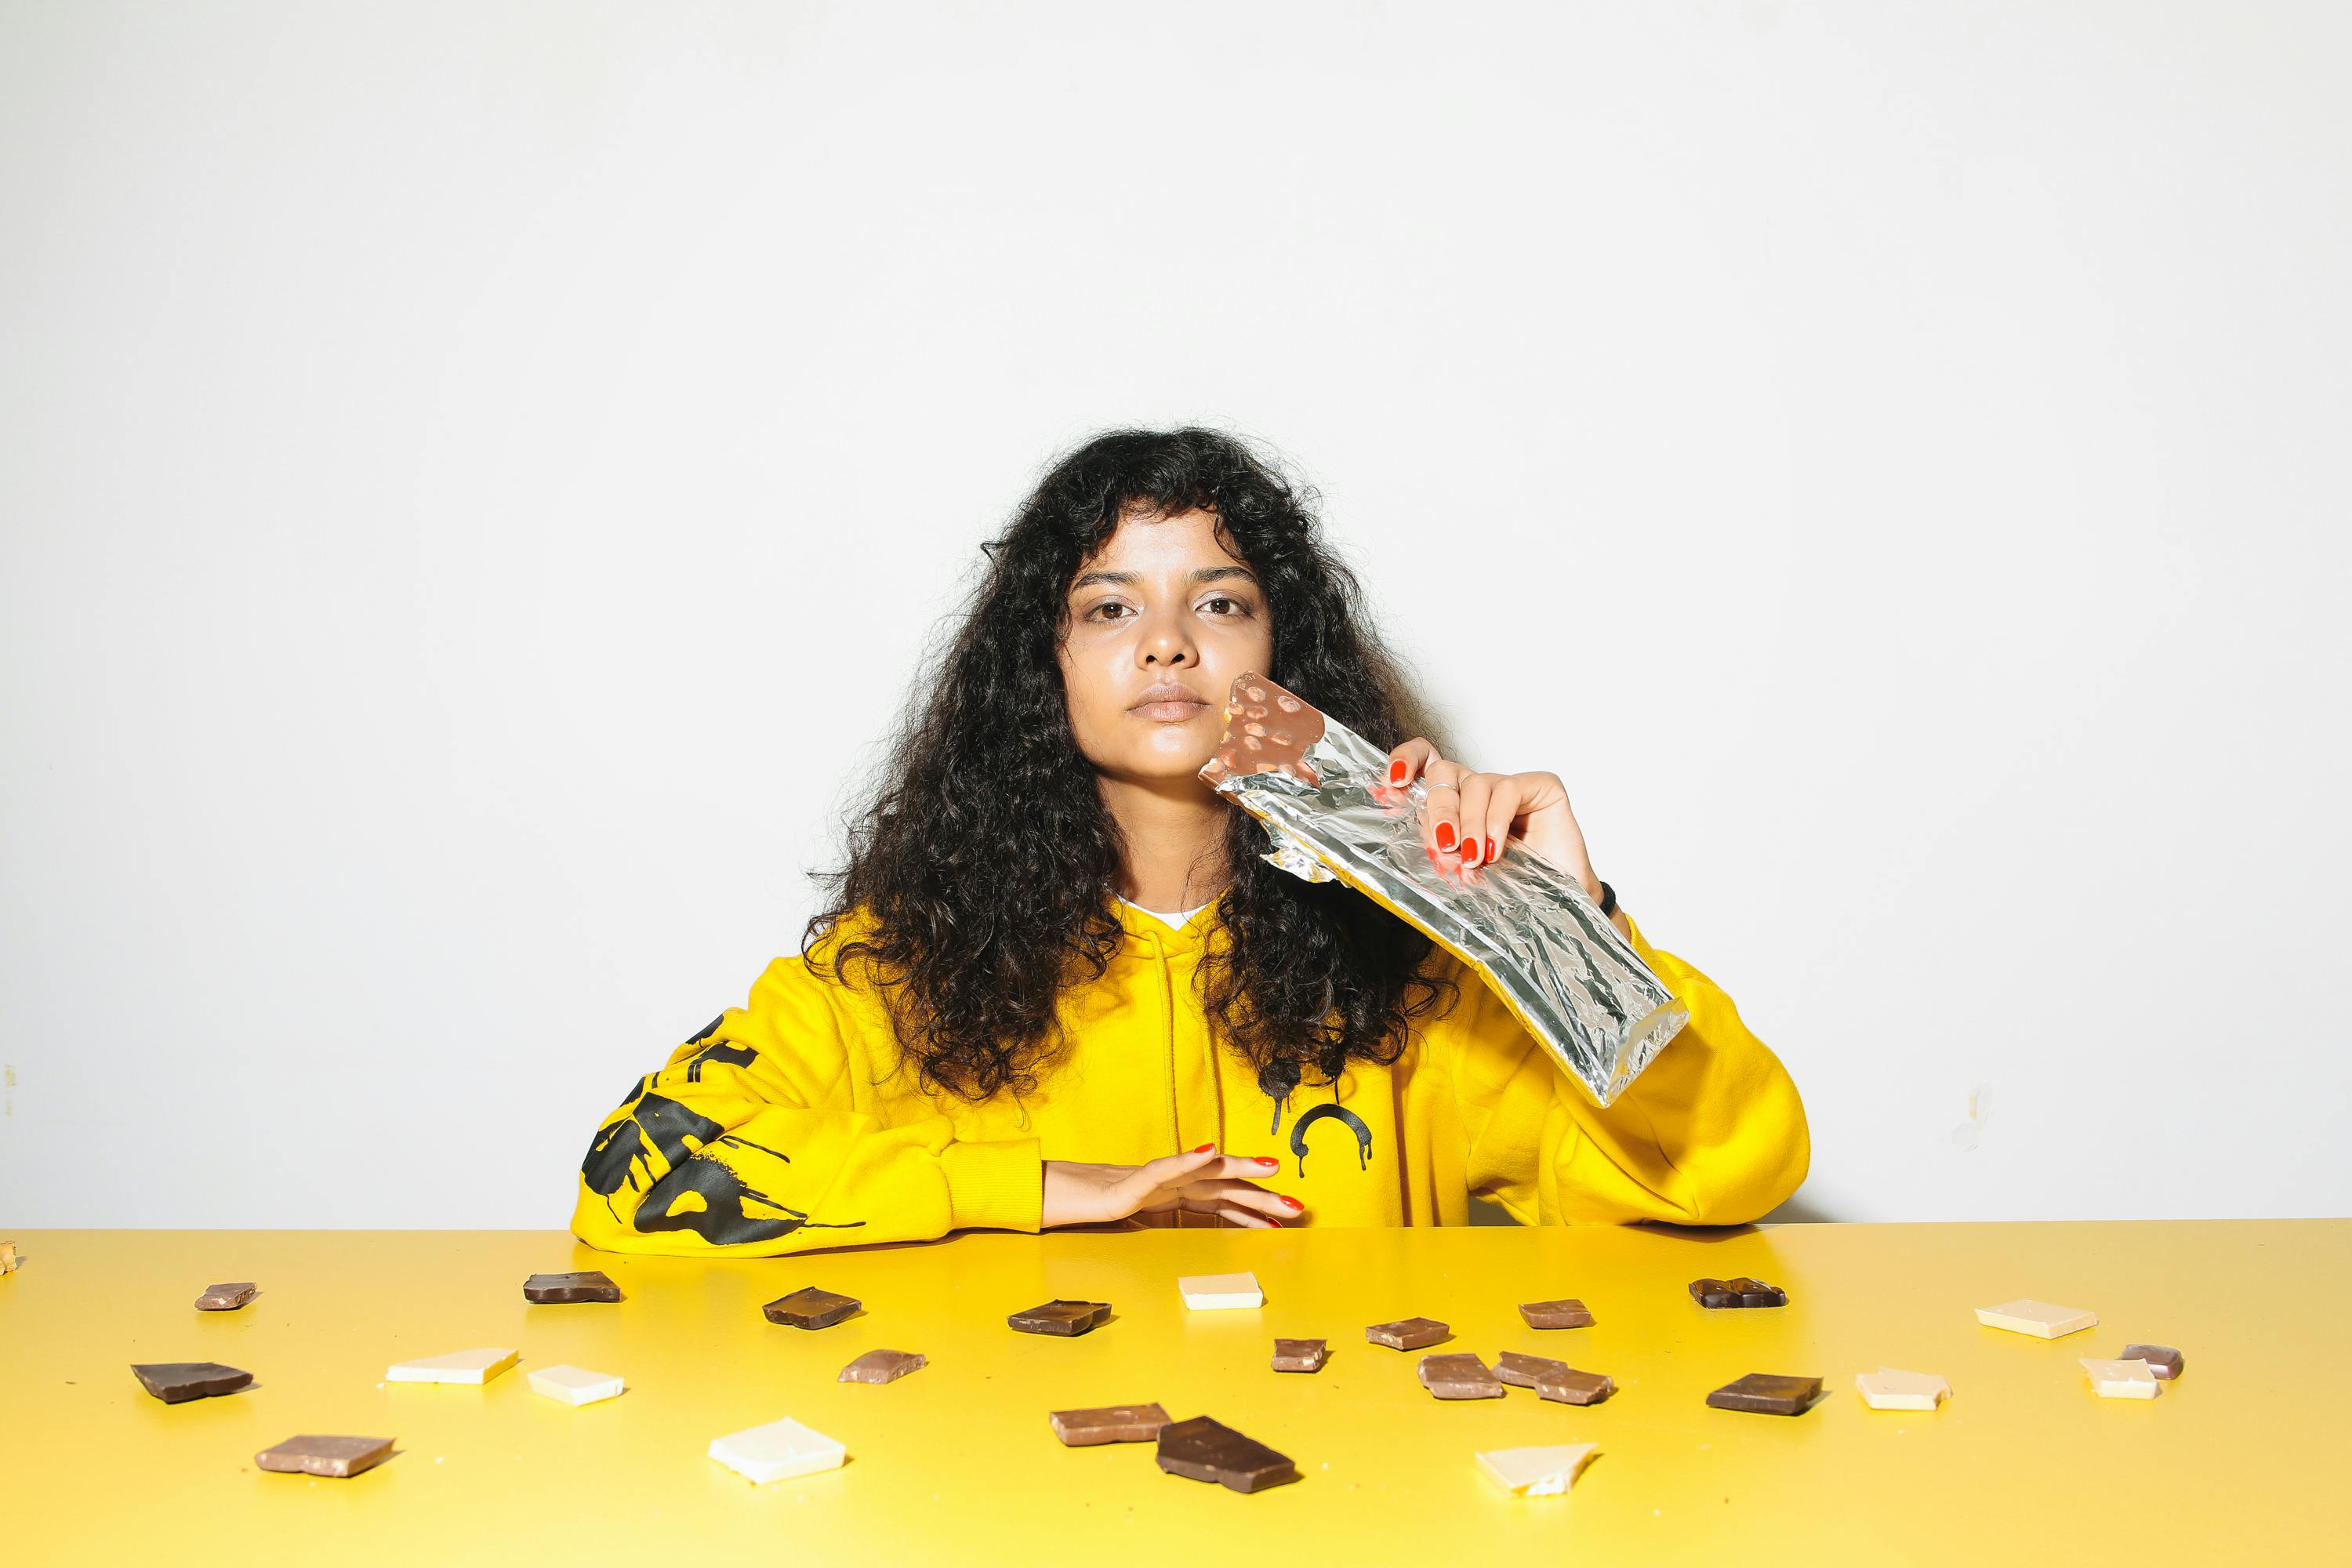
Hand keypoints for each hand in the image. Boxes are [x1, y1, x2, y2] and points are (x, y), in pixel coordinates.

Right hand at [1041, 1147, 1305, 1228]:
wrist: (1061, 1196)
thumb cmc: (1103, 1208)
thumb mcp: (1148, 1223)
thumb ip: (1175, 1224)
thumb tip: (1204, 1238)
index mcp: (1179, 1196)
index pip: (1224, 1202)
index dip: (1255, 1209)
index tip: (1285, 1222)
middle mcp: (1174, 1183)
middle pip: (1225, 1186)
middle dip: (1262, 1195)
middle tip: (1297, 1206)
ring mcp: (1155, 1179)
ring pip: (1204, 1171)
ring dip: (1239, 1168)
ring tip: (1270, 1167)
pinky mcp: (1134, 1182)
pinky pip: (1164, 1168)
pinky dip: (1188, 1159)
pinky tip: (1210, 1152)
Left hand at [1381, 737, 1599, 898]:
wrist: (1559, 901)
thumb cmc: (1514, 883)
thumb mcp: (1467, 866)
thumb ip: (1445, 850)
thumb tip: (1427, 846)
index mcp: (1454, 803)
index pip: (1425, 762)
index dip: (1406, 761)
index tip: (1392, 782)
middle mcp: (1477, 789)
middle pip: (1444, 774)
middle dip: (1439, 809)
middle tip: (1445, 843)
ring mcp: (1509, 785)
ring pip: (1475, 783)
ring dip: (1470, 823)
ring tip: (1474, 857)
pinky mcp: (1540, 786)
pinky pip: (1507, 790)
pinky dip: (1496, 820)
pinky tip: (1496, 848)